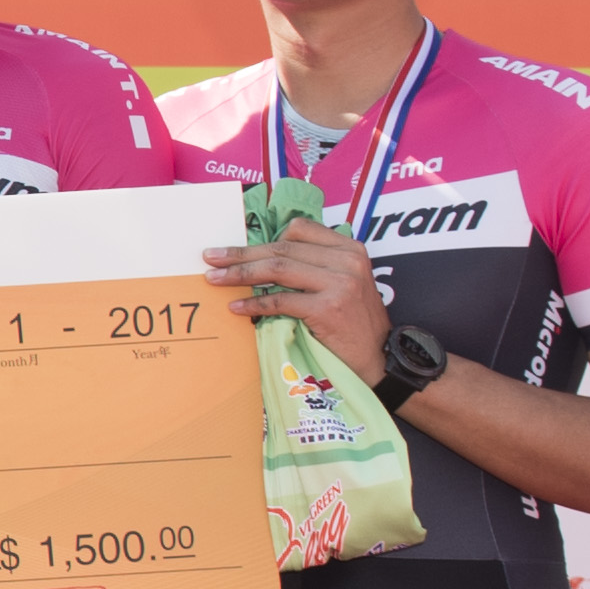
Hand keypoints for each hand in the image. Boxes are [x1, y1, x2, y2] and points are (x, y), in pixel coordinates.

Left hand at [209, 216, 391, 379]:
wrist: (378, 358)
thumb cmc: (353, 323)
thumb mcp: (342, 284)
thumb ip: (313, 267)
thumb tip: (262, 260)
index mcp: (349, 248)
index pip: (298, 230)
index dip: (263, 238)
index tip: (235, 248)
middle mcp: (347, 260)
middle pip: (281, 249)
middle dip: (241, 254)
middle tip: (210, 257)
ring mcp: (340, 282)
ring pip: (278, 270)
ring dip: (240, 273)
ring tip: (215, 278)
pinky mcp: (329, 307)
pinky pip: (281, 300)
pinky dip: (254, 303)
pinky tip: (236, 306)